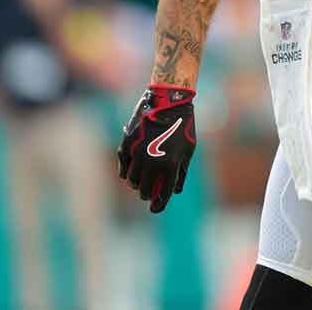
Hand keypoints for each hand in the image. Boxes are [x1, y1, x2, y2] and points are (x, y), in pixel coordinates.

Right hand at [117, 84, 196, 211]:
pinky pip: (123, 167)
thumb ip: (181, 172)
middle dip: (148, 194)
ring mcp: (137, 153)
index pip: (162, 194)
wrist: (168, 101)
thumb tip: (175, 191)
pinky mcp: (127, 144)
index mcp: (170, 164)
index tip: (155, 209)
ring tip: (142, 184)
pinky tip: (131, 175)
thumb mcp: (188, 150)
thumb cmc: (183, 126)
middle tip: (150, 194)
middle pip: (145, 190)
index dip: (159, 205)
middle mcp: (152, 161)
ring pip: (132, 180)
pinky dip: (126, 173)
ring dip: (137, 185)